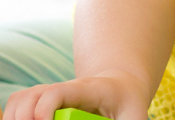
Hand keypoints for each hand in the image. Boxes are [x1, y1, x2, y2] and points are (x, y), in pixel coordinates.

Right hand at [3, 71, 149, 119]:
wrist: (121, 87)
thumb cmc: (128, 102)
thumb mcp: (135, 116)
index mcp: (86, 90)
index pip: (56, 92)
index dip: (44, 109)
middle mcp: (62, 89)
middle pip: (30, 96)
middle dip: (24, 118)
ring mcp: (50, 95)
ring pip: (18, 100)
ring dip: (14, 118)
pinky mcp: (42, 104)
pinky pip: (16, 107)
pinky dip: (12, 118)